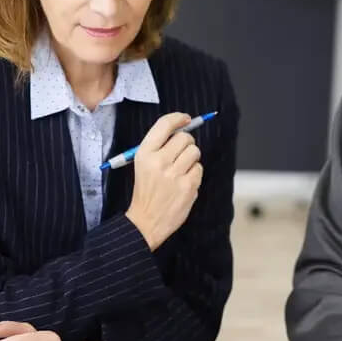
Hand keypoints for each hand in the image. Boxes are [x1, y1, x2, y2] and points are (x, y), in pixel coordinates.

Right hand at [126, 113, 202, 249]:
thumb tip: (182, 129)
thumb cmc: (145, 191)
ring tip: (181, 170)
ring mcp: (174, 175)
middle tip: (181, 153)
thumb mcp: (142, 164)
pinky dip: (194, 174)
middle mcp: (159, 161)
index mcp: (145, 153)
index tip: (185, 119)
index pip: (164, 125)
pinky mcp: (188, 187)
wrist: (145, 221)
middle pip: (184, 138)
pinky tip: (184, 182)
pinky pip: (199, 169)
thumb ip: (159, 146)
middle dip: (186, 143)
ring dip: (191, 159)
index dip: (178, 118)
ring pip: (194, 152)